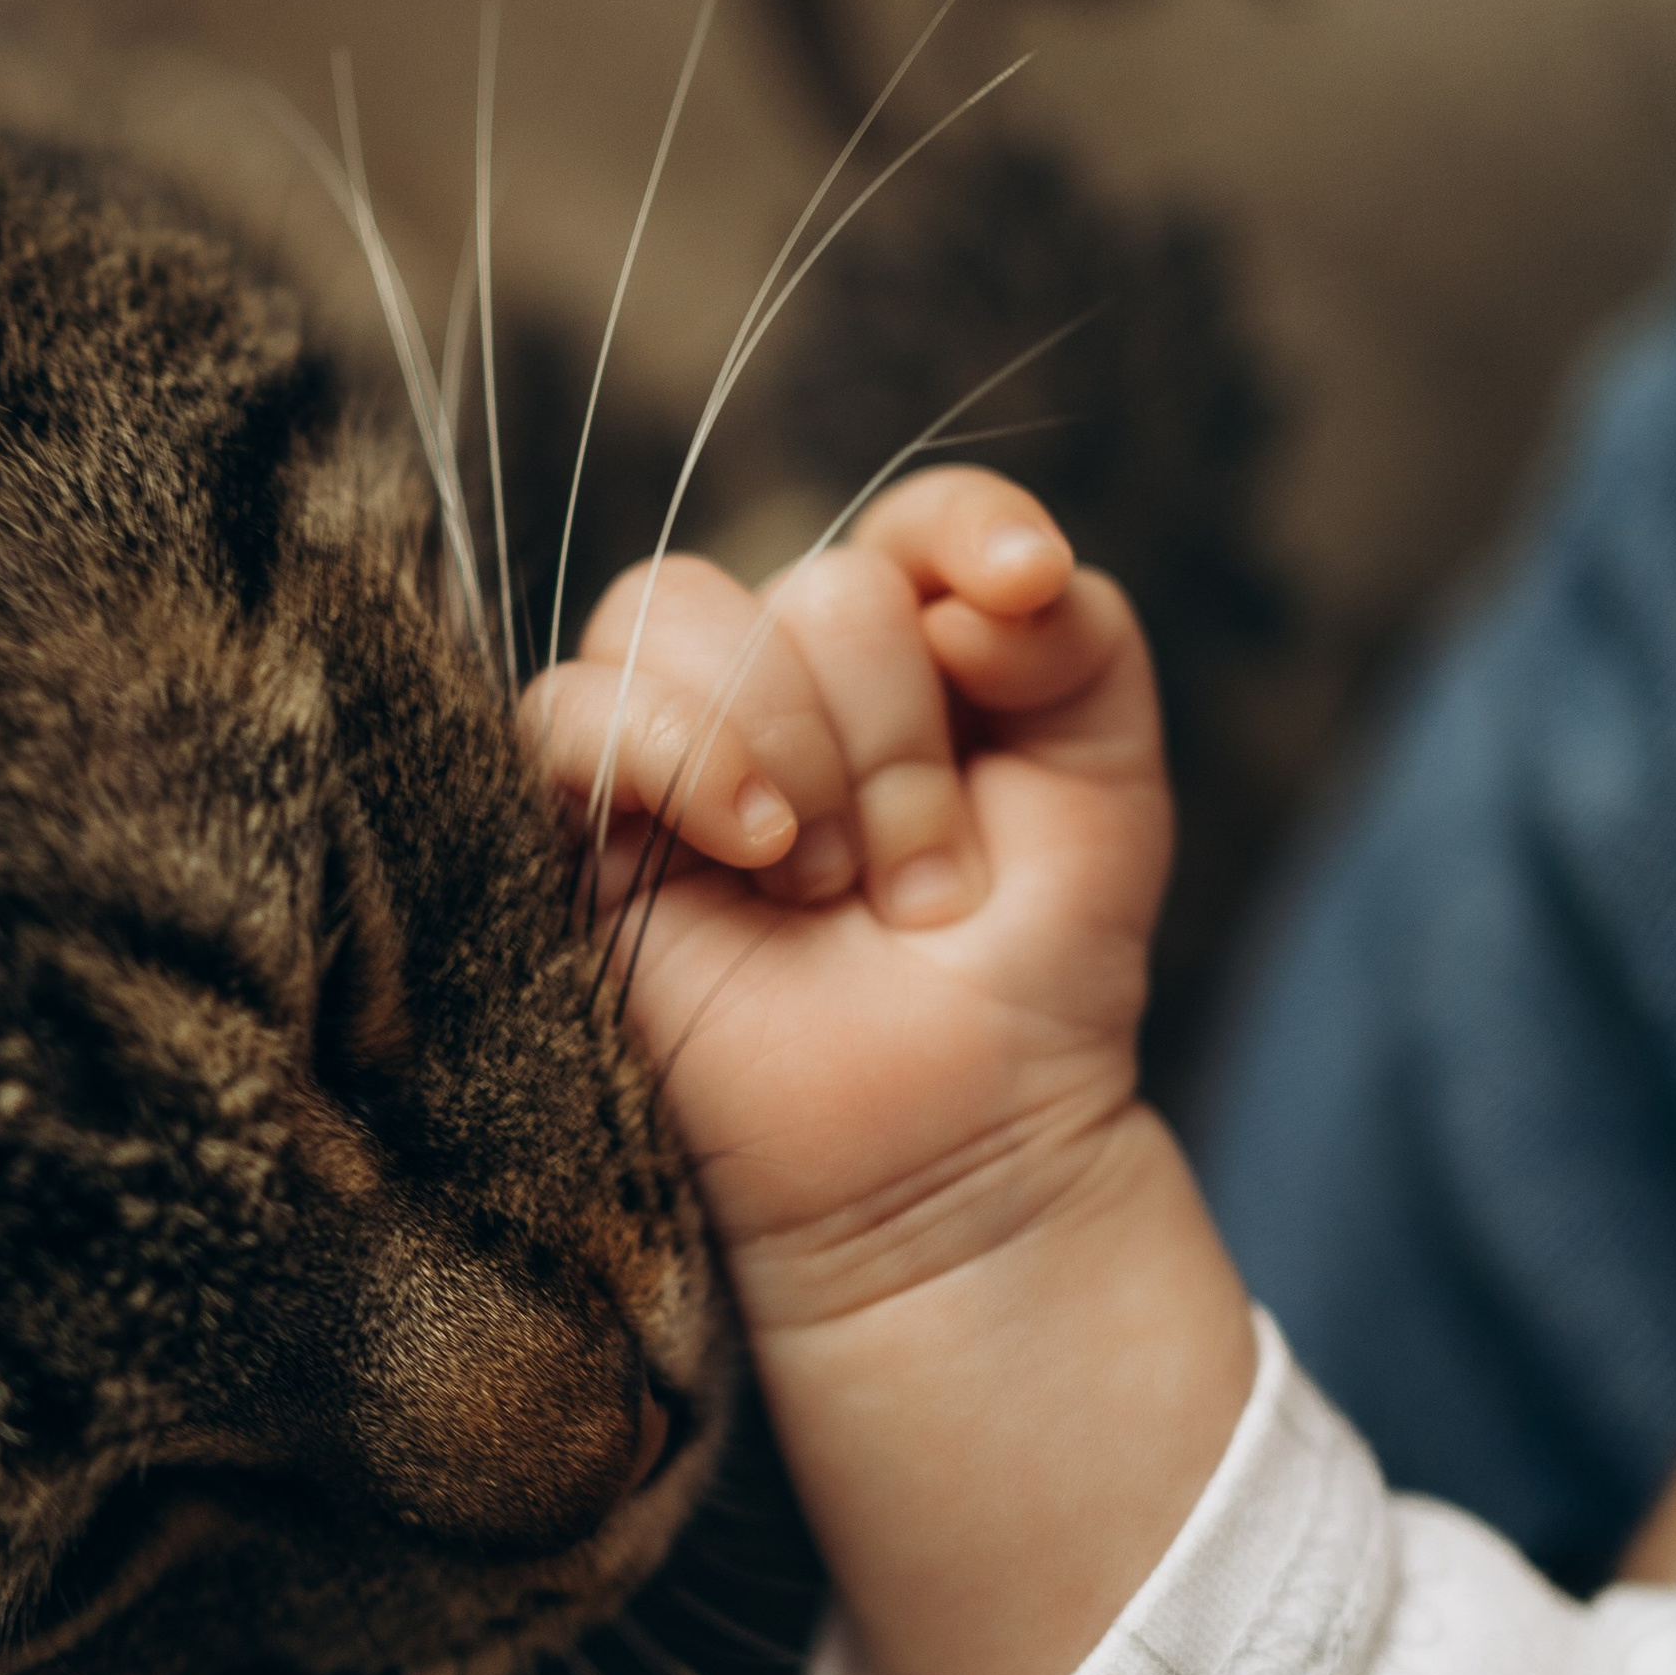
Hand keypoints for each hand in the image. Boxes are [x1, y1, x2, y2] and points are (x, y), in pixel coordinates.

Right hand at [522, 468, 1172, 1332]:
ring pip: (678, 611)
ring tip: (832, 885)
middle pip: (820, 587)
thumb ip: (1080, 642)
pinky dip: (675, 753)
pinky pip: (568, 708)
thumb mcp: (1107, 790)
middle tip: (927, 888)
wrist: (956, 1153)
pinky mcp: (574, 826)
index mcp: (909, 652)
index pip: (914, 521)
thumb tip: (976, 589)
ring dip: (792, 748)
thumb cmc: (1027, 976)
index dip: (966, 530)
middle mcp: (781, 676)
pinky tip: (756, 847)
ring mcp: (672, 746)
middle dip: (900, 743)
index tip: (1022, 591)